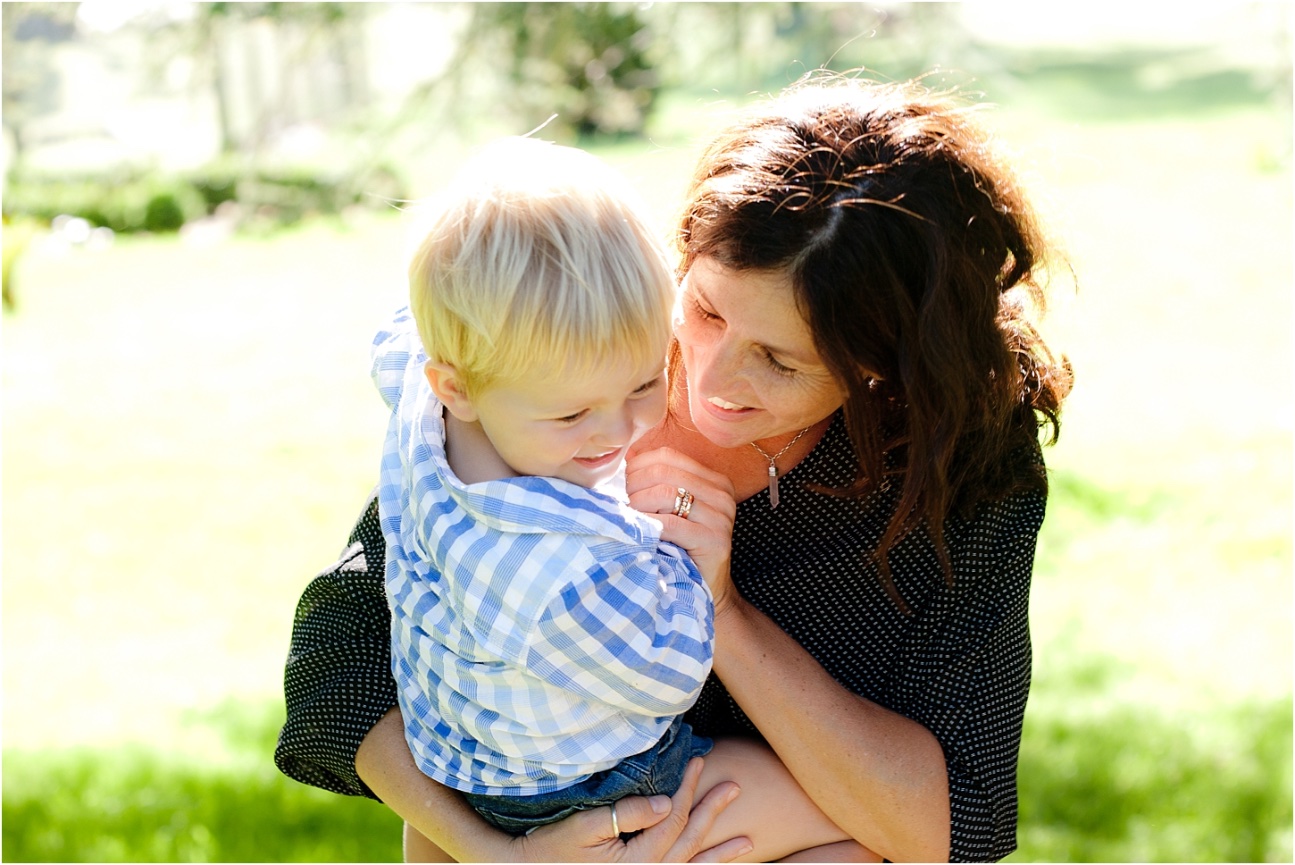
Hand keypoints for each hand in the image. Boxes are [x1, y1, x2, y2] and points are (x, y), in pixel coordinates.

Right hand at [512, 758, 750, 861]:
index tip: (699, 762)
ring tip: (748, 841)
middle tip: (734, 787)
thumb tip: (668, 802)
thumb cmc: (551, 846)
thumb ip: (628, 813)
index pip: (673, 817)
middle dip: (712, 813)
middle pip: (689, 840)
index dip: (688, 789)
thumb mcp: (586, 824)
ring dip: (719, 852)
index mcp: (638, 861)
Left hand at [625, 447, 737, 612]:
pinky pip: (671, 524)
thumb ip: (660, 484)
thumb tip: (626, 459)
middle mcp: (721, 494)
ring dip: (639, 505)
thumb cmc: (683, 547)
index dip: (638, 466)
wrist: (707, 587)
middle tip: (622, 503)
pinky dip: (649, 525)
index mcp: (714, 480)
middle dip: (635, 485)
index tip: (623, 483)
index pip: (668, 456)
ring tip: (630, 518)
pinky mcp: (714, 540)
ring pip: (666, 494)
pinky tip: (640, 532)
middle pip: (664, 472)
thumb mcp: (675, 510)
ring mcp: (721, 517)